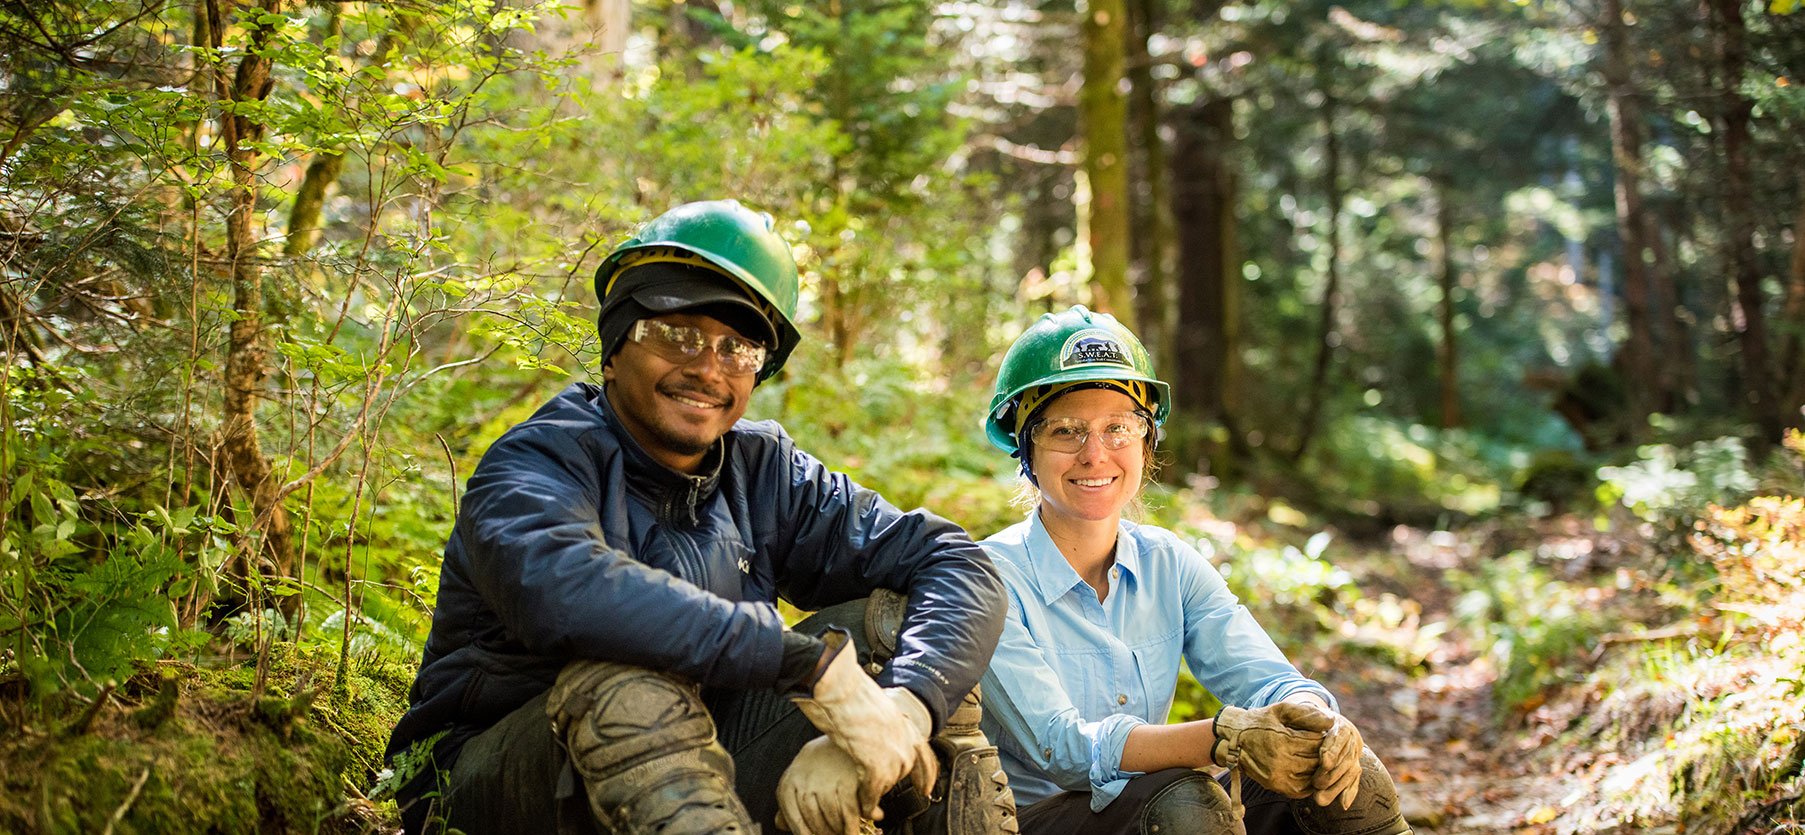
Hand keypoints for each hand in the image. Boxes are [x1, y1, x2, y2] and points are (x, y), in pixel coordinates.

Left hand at [776, 736, 871, 834]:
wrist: (847, 731)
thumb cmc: (822, 762)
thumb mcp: (801, 779)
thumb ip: (790, 803)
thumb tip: (779, 824)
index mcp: (788, 786)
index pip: (797, 824)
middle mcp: (803, 783)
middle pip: (816, 824)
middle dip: (828, 834)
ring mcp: (825, 781)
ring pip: (834, 820)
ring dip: (843, 830)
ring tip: (850, 831)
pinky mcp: (847, 780)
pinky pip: (851, 812)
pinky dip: (857, 821)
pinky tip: (864, 819)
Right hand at [790, 632, 938, 813]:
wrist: (837, 684)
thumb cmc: (844, 687)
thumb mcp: (869, 704)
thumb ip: (876, 720)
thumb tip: (870, 729)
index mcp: (901, 718)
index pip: (924, 751)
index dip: (927, 772)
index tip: (927, 788)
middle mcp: (903, 735)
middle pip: (905, 769)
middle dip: (891, 783)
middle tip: (878, 792)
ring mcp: (893, 750)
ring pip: (890, 782)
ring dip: (876, 792)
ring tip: (864, 798)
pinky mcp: (877, 762)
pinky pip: (874, 790)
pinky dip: (867, 799)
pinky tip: (861, 803)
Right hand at [1211, 702, 1328, 796]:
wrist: (1234, 740)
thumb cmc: (1261, 722)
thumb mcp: (1281, 710)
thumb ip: (1306, 713)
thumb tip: (1332, 721)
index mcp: (1282, 740)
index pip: (1317, 743)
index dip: (1325, 737)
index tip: (1324, 733)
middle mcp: (1280, 762)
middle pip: (1317, 761)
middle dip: (1325, 754)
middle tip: (1325, 746)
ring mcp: (1278, 777)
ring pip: (1313, 777)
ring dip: (1320, 768)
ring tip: (1318, 757)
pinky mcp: (1276, 787)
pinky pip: (1304, 788)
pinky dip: (1311, 780)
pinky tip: (1309, 769)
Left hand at [1297, 704, 1362, 809]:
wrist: (1325, 722)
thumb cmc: (1308, 718)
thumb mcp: (1306, 713)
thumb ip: (1309, 715)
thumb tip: (1322, 717)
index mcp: (1339, 725)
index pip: (1338, 737)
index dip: (1332, 749)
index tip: (1324, 760)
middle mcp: (1351, 740)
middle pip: (1345, 758)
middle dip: (1331, 773)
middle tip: (1317, 784)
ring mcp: (1354, 754)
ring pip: (1350, 772)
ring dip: (1336, 787)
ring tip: (1319, 799)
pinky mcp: (1355, 767)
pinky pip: (1354, 782)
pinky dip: (1349, 793)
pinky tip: (1343, 805)